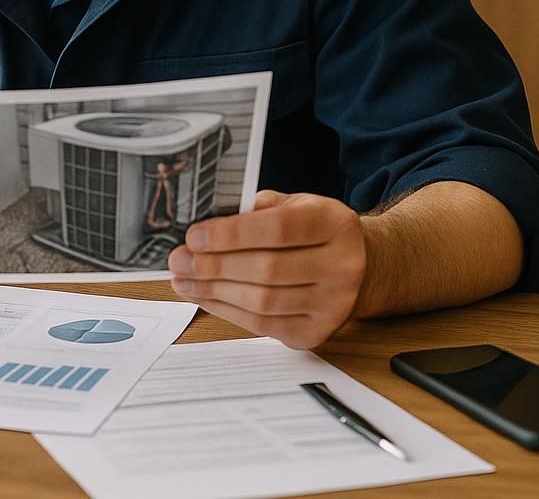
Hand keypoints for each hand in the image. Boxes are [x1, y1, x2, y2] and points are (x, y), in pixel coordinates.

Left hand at [168, 190, 365, 348]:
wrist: (359, 267)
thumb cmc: (314, 232)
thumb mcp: (294, 205)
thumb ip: (256, 211)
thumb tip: (203, 229)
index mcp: (335, 224)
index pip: (278, 229)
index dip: (231, 234)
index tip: (194, 237)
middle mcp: (342, 266)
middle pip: (267, 270)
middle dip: (214, 266)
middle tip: (179, 261)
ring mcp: (333, 305)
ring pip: (262, 302)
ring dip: (214, 291)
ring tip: (183, 280)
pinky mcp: (316, 333)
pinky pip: (262, 326)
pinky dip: (226, 311)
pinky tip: (204, 297)